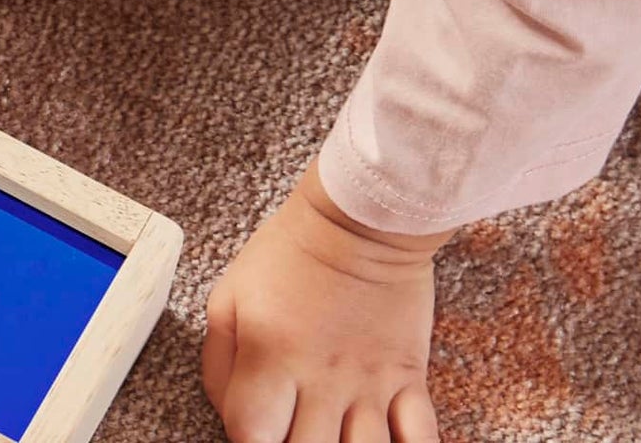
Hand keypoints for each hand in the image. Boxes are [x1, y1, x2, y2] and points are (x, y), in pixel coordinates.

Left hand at [203, 163, 444, 441]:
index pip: (252, 435)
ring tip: (334, 436)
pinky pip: (420, 441)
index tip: (253, 433)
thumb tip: (228, 414)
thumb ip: (220, 361)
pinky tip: (387, 441)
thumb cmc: (289, 254)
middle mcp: (321, 379)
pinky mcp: (409, 380)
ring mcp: (369, 384)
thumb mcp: (230, 295)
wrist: (359, 221)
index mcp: (270, 355)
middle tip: (295, 430)